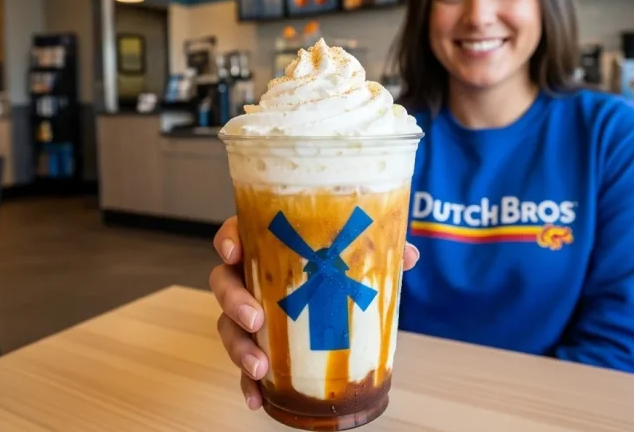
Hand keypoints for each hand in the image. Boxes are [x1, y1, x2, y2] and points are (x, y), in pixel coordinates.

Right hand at [209, 215, 419, 409]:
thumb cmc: (338, 266)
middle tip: (256, 319)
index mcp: (266, 246)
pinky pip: (244, 364)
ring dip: (238, 348)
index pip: (235, 234)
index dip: (228, 241)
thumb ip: (377, 249)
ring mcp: (249, 312)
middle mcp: (250, 277)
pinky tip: (257, 398)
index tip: (234, 253)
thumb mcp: (357, 253)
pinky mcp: (258, 345)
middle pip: (224, 282)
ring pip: (228, 326)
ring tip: (260, 367)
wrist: (343, 298)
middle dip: (234, 301)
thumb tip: (409, 255)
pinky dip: (248, 383)